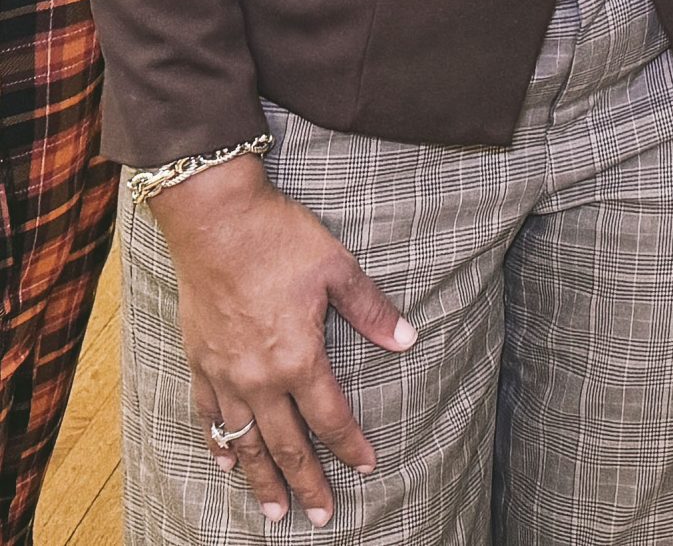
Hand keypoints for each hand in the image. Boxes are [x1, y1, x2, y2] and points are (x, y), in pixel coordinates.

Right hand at [153, 156, 415, 526]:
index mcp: (298, 358)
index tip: (366, 468)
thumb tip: (408, 340)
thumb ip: (372, 311)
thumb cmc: (281, 240)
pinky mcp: (199, 361)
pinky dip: (218, 444)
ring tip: (274, 511)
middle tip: (320, 517)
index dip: (349, 445)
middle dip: (307, 483)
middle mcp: (258, 377)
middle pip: (286, 444)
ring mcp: (224, 373)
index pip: (329, 417)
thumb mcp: (338, 270)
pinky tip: (227, 464)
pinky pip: (208, 415)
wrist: (216, 221)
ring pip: (244, 442)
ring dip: (260, 480)